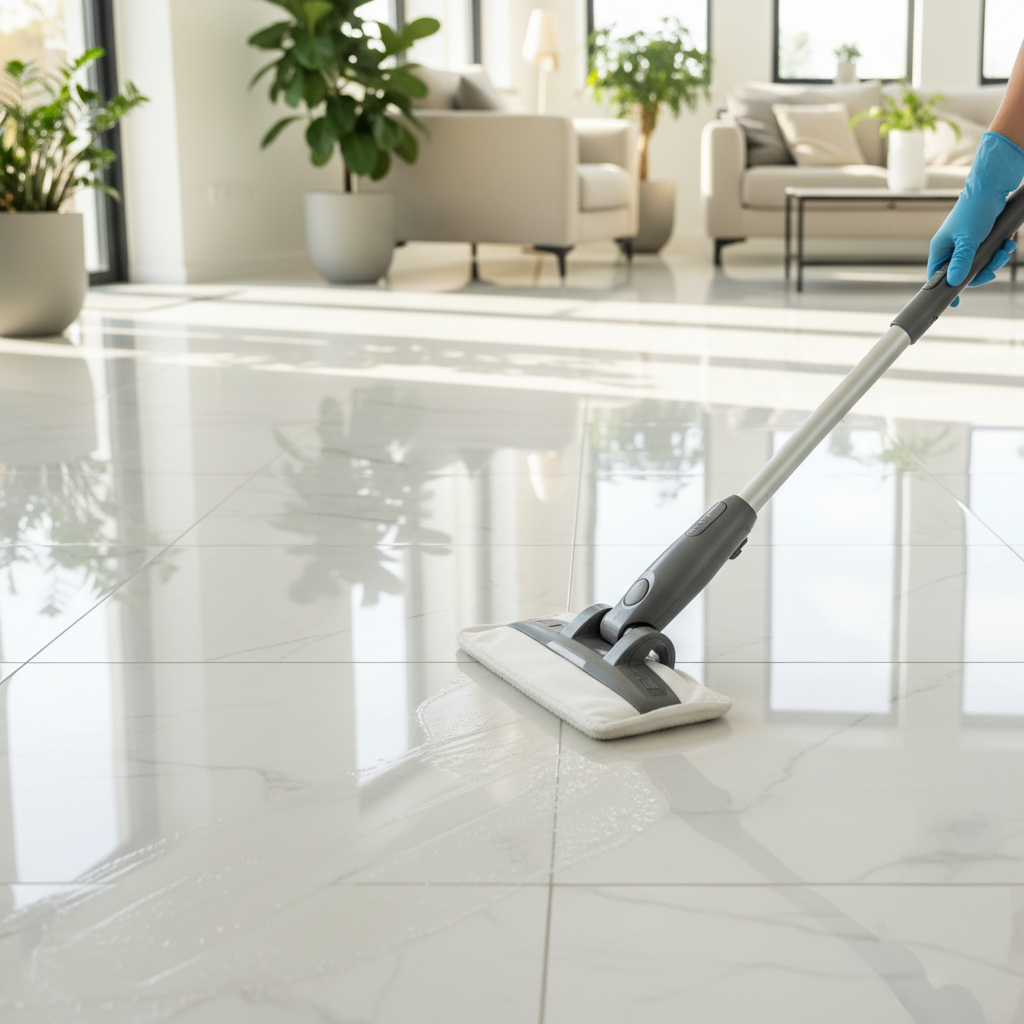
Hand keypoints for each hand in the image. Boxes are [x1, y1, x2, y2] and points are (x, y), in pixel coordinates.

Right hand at [927, 131, 1023, 304]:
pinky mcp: (981, 236)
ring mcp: (967, 242)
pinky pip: (989, 252)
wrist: (992, 186)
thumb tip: (954, 282)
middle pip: (963, 272)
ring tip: (1004, 251)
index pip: (937, 275)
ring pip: (980, 263)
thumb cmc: (975, 210)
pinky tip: (1008, 244)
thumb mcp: (968, 240)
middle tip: (993, 270)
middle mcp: (952, 247)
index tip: (954, 303)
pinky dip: (1000, 250)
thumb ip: (961, 262)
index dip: (946, 289)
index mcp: (941, 248)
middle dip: (982, 271)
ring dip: (995, 260)